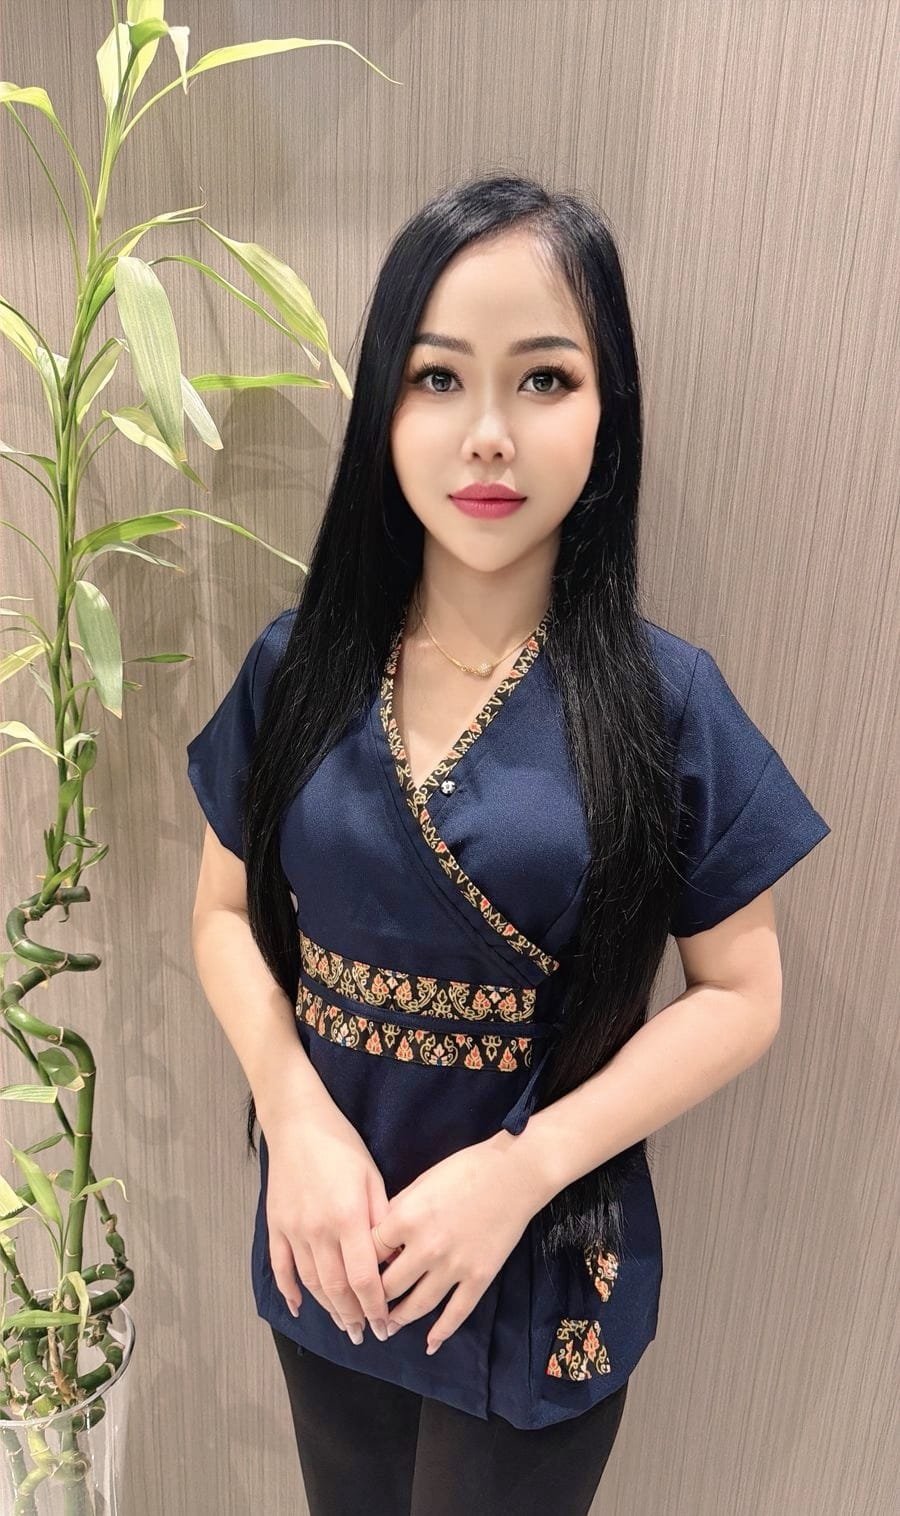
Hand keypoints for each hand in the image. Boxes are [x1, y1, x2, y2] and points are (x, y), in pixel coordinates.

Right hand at [264, 1094, 394, 1341]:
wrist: (298, 1123)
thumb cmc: (343, 1146)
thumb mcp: (372, 1178)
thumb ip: (381, 1221)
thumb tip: (392, 1260)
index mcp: (348, 1218)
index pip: (364, 1277)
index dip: (375, 1306)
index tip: (385, 1325)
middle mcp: (318, 1230)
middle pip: (336, 1288)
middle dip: (353, 1316)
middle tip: (366, 1334)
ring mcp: (293, 1230)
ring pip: (311, 1283)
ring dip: (328, 1309)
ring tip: (344, 1325)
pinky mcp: (276, 1226)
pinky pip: (281, 1267)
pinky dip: (290, 1290)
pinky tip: (300, 1307)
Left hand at [370, 1131, 545, 1355]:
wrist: (514, 1174)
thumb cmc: (466, 1169)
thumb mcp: (421, 1182)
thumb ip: (398, 1210)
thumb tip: (381, 1237)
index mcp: (406, 1218)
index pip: (370, 1253)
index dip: (361, 1264)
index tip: (358, 1273)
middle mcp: (426, 1247)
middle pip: (388, 1286)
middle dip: (375, 1298)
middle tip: (367, 1308)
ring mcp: (453, 1266)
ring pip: (417, 1306)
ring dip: (399, 1319)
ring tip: (388, 1327)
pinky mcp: (479, 1278)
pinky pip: (455, 1314)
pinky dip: (441, 1333)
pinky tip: (430, 1344)